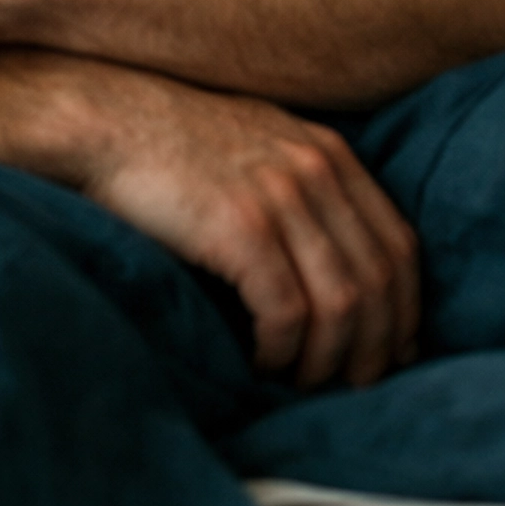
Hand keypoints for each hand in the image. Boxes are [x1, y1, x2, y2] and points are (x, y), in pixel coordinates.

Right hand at [59, 56, 418, 387]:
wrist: (102, 119)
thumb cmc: (170, 143)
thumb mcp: (257, 145)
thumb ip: (305, 189)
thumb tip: (342, 269)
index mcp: (327, 152)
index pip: (399, 245)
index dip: (403, 310)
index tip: (391, 353)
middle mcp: (314, 170)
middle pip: (379, 281)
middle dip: (374, 347)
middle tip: (350, 386)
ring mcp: (280, 196)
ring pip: (341, 304)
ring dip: (327, 358)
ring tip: (301, 380)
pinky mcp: (240, 227)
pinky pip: (286, 312)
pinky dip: (282, 350)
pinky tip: (261, 361)